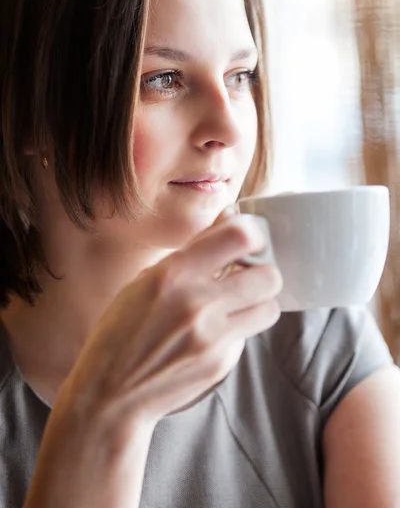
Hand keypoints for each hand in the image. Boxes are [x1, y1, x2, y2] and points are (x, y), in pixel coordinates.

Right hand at [60, 211, 282, 430]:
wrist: (111, 393)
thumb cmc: (121, 331)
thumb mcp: (146, 280)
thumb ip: (192, 250)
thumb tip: (231, 216)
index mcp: (173, 273)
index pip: (240, 236)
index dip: (254, 235)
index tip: (249, 241)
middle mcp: (197, 303)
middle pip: (269, 276)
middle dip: (262, 273)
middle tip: (247, 276)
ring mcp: (212, 337)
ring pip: (270, 308)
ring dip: (258, 303)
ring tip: (237, 305)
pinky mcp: (221, 364)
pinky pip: (248, 336)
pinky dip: (237, 332)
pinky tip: (211, 337)